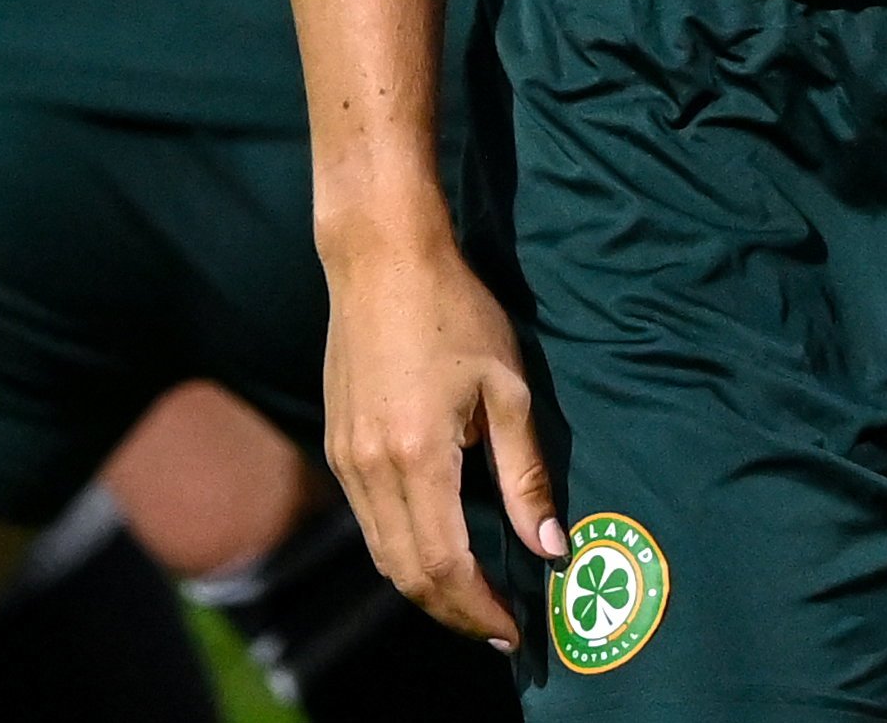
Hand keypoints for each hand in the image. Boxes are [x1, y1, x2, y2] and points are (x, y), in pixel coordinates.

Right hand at [319, 225, 559, 646]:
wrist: (380, 256)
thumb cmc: (454, 310)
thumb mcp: (507, 388)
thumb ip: (525, 474)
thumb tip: (550, 546)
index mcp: (416, 456)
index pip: (444, 565)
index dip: (480, 608)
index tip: (515, 630)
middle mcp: (369, 468)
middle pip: (406, 574)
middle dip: (454, 611)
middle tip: (499, 624)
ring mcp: (344, 458)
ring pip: (382, 553)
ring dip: (426, 585)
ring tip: (475, 594)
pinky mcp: (336, 445)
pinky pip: (368, 520)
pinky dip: (402, 548)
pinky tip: (439, 543)